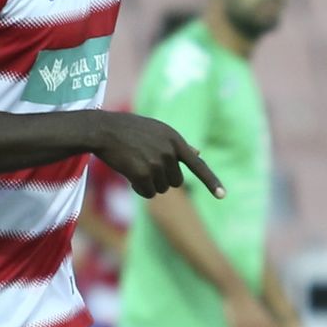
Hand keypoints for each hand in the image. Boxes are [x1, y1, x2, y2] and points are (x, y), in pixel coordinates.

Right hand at [92, 112, 223, 198]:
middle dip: (162, 179)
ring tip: (135, 165)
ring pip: (161, 189)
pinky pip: (148, 194)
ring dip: (149, 184)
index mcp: (175, 140)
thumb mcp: (158, 131)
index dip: (211, 182)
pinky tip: (129, 175)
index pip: (198, 165)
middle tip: (145, 165)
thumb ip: (178, 144)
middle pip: (175, 182)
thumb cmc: (130, 130)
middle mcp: (169, 151)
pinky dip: (139, 189)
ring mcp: (156, 162)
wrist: (104, 129)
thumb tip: (199, 152)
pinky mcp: (143, 173)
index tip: (223, 196)